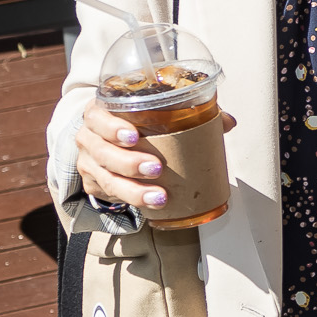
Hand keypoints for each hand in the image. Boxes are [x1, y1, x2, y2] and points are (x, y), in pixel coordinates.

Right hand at [73, 97, 237, 210]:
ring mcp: (89, 162)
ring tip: (159, 196)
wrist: (110, 142)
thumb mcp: (154, 111)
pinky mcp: (94, 183)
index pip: (97, 117)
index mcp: (101, 113)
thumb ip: (189, 111)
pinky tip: (150, 206)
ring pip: (106, 178)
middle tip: (156, 168)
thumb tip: (228, 121)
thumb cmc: (136, 122)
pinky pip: (109, 194)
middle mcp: (89, 137)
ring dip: (133, 190)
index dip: (112, 127)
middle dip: (128, 162)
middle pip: (102, 151)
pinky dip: (130, 200)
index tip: (134, 136)